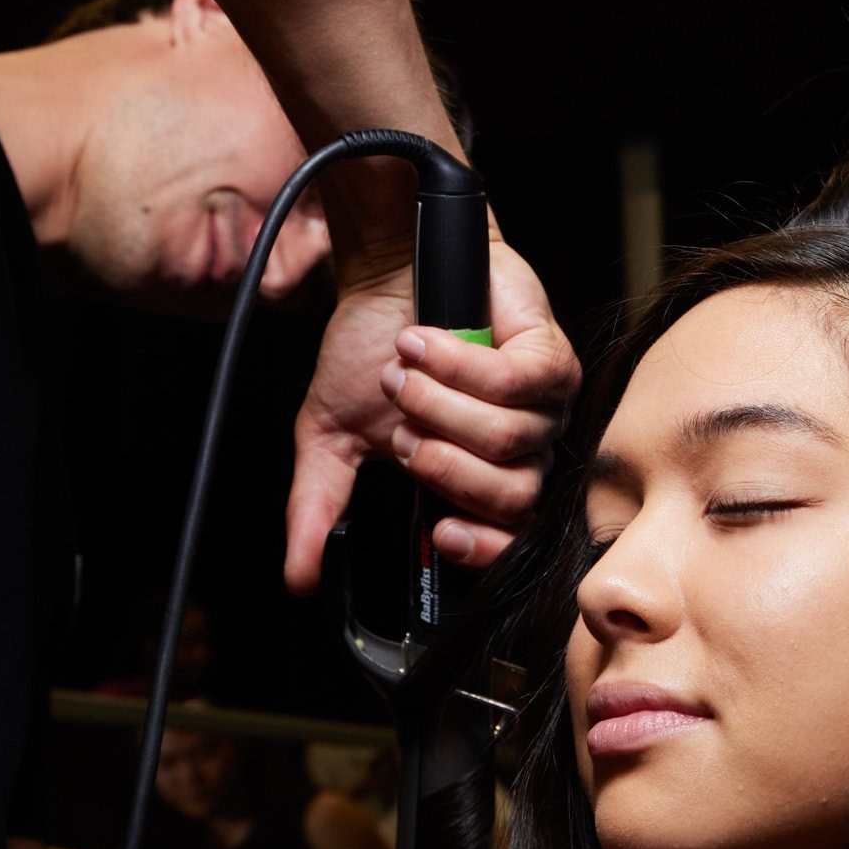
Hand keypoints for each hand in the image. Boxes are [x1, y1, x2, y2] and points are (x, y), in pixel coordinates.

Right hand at [284, 226, 579, 591]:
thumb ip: (319, 506)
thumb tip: (297, 576)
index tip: (441, 532)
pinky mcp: (551, 356)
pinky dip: (458, 364)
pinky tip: (426, 343)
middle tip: (403, 428)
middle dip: (444, 464)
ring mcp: (545, 404)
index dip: (484, 547)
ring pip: (509, 437)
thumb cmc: (370, 348)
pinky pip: (515, 382)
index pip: (510, 538)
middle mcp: (523, 448)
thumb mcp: (333, 437)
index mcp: (481, 477)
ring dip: (440, 403)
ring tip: (405, 374)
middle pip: (512, 495)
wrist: (386, 271)